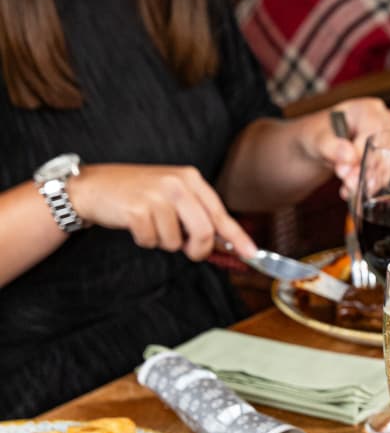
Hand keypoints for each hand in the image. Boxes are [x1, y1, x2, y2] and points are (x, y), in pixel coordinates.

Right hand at [68, 163, 255, 259]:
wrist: (95, 186)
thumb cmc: (137, 193)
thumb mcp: (172, 194)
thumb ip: (196, 213)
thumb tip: (222, 242)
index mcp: (191, 178)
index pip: (220, 213)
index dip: (237, 236)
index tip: (251, 253)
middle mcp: (177, 184)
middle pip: (204, 231)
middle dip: (197, 248)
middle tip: (188, 250)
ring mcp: (157, 196)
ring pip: (174, 241)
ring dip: (162, 241)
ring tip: (150, 223)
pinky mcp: (137, 210)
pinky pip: (151, 241)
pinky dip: (144, 240)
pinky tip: (136, 225)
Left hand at [306, 99, 389, 198]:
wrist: (321, 147)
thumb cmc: (320, 135)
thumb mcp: (317, 138)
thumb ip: (331, 146)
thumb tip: (349, 156)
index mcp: (368, 108)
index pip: (376, 127)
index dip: (363, 150)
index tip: (345, 168)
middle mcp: (385, 122)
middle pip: (386, 146)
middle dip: (366, 169)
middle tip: (346, 182)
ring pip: (389, 163)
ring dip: (370, 181)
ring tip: (348, 190)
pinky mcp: (389, 159)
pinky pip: (387, 174)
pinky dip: (371, 186)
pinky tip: (353, 192)